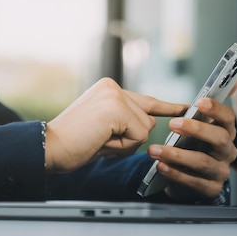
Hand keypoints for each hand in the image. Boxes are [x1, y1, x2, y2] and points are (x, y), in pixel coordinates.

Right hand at [45, 78, 186, 172]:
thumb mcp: (104, 128)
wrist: (48, 148)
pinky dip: (121, 146)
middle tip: (100, 139)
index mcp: (110, 89)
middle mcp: (114, 87)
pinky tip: (101, 141)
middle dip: (129, 139)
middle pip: (147, 121)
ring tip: (98, 140)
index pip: (146, 100)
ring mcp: (115, 95)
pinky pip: (138, 136)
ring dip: (124, 144)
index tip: (188, 107)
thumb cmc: (73, 144)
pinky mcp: (116, 108)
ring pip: (144, 129)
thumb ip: (125, 121)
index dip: (168, 107)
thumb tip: (150, 125)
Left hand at [146, 97, 236, 201]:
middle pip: (220, 139)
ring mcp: (221, 171)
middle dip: (196, 130)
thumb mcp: (198, 127)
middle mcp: (228, 151)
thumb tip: (233, 82)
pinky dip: (175, 173)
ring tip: (154, 149)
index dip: (216, 109)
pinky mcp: (211, 189)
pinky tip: (161, 166)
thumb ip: (207, 108)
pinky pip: (194, 181)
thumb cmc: (193, 147)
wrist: (190, 177)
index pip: (228, 118)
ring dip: (177, 155)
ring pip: (203, 162)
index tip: (200, 102)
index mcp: (226, 132)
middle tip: (173, 125)